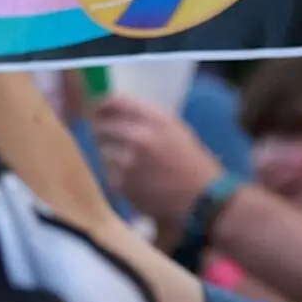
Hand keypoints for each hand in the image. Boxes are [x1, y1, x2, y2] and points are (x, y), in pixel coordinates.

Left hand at [89, 94, 223, 233]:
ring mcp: (127, 161)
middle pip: (102, 126)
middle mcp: (139, 136)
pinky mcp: (120, 183)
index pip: (115, 101)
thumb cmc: (193, 163)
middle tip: (109, 138)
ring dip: (109, 154)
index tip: (99, 109)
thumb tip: (116, 112)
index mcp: (157, 120)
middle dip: (104, 132)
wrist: (202, 199)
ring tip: (127, 162)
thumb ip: (149, 119)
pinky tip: (134, 179)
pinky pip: (108, 172)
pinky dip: (115, 174)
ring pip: (102, 151)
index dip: (103, 105)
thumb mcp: (177, 131)